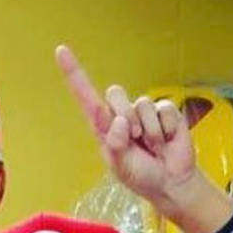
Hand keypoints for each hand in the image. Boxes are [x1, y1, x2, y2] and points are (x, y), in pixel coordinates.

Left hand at [57, 44, 199, 213]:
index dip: (74, 73)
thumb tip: (119, 122)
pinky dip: (166, 129)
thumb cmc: (141, 175)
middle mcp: (121, 113)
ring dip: (150, 131)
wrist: (171, 182)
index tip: (61, 50)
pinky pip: (164, 109)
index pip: (85, 96)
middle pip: (115, 93)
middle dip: (126, 116)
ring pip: (142, 104)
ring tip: (154, 147)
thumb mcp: (121, 168)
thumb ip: (115, 146)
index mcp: (103, 126)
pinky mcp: (164, 111)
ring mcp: (143, 111)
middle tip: (136, 140)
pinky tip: (167, 141)